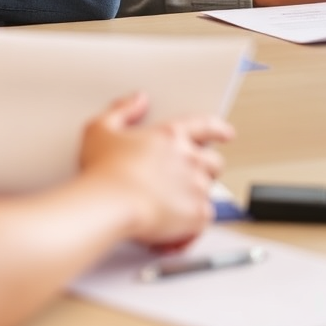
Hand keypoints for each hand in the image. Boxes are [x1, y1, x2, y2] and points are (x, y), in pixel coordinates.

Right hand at [79, 92, 232, 248]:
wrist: (109, 204)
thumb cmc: (103, 169)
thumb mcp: (100, 128)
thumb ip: (122, 110)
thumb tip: (138, 100)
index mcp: (169, 135)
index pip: (203, 125)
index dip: (217, 128)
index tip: (225, 132)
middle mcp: (189, 158)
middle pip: (214, 161)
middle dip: (207, 166)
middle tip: (190, 175)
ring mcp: (196, 187)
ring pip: (210, 190)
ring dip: (196, 194)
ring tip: (175, 203)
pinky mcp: (198, 215)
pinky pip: (205, 218)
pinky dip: (192, 222)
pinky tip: (174, 225)